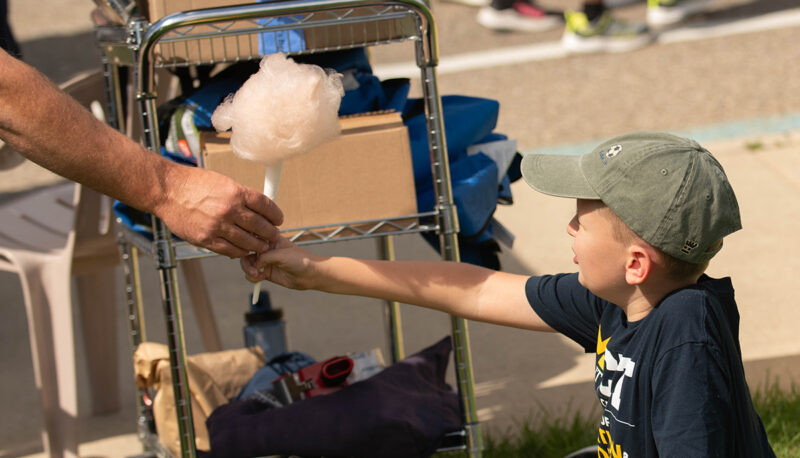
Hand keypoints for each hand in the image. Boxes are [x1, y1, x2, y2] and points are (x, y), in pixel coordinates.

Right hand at [156, 166, 283, 257]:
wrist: (167, 190)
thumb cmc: (193, 183)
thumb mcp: (223, 182)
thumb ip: (240, 195)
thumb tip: (257, 206)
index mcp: (236, 193)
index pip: (265, 206)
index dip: (275, 215)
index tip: (278, 219)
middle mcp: (229, 210)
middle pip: (260, 226)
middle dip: (270, 233)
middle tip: (273, 236)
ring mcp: (217, 226)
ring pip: (247, 242)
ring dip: (257, 245)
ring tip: (262, 245)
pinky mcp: (206, 239)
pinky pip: (229, 250)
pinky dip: (239, 252)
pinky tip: (243, 250)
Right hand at [240, 237, 320, 289]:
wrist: (311, 275)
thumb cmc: (300, 260)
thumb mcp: (282, 255)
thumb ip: (265, 257)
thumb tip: (252, 263)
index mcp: (270, 238)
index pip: (252, 237)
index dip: (246, 244)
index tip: (248, 251)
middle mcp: (266, 249)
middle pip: (246, 252)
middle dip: (246, 261)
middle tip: (253, 269)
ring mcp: (265, 261)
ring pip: (247, 264)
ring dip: (248, 270)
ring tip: (257, 275)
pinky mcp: (265, 272)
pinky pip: (251, 275)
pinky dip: (252, 277)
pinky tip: (261, 278)